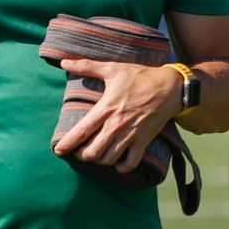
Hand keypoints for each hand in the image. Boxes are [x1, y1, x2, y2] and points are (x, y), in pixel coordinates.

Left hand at [53, 60, 178, 173]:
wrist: (170, 87)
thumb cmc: (140, 77)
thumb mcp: (113, 69)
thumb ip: (86, 66)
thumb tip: (64, 62)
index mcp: (106, 108)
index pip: (82, 131)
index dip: (68, 143)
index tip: (59, 150)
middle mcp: (117, 125)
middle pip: (93, 152)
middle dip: (84, 155)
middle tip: (81, 151)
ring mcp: (131, 134)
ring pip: (109, 159)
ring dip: (100, 161)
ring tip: (98, 155)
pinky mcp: (144, 140)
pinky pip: (130, 163)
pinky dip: (121, 167)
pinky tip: (117, 162)